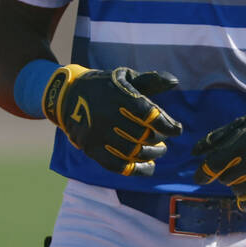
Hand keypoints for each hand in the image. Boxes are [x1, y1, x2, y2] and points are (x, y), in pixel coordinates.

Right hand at [42, 64, 181, 176]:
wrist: (67, 96)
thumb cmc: (105, 85)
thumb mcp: (126, 76)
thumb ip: (151, 80)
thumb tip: (175, 81)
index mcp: (119, 96)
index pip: (149, 114)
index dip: (167, 124)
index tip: (178, 130)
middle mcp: (108, 116)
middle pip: (142, 134)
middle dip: (159, 140)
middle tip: (164, 140)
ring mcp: (98, 134)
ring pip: (131, 152)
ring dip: (150, 155)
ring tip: (159, 151)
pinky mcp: (91, 148)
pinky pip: (115, 165)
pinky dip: (135, 169)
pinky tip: (148, 167)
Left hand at [192, 108, 245, 211]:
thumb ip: (219, 137)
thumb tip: (195, 152)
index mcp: (245, 143)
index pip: (211, 166)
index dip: (204, 172)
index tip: (204, 175)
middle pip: (224, 179)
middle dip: (229, 172)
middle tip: (245, 163)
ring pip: (235, 192)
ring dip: (240, 184)